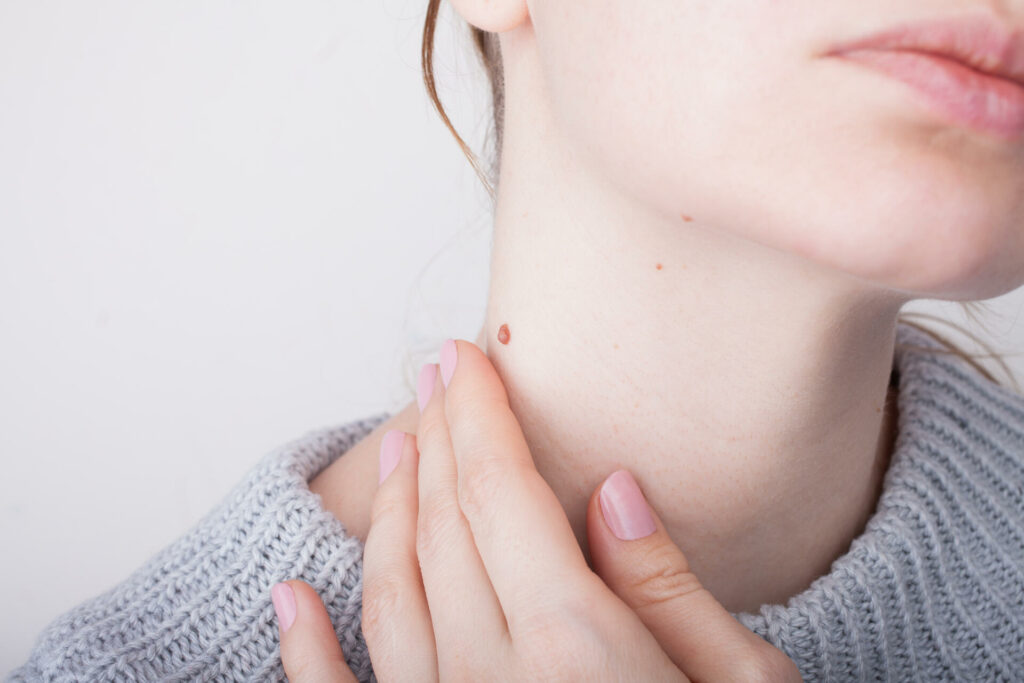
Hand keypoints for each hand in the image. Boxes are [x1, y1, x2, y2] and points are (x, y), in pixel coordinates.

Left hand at [274, 339, 802, 681]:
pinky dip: (306, 649)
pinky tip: (289, 595)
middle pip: (444, 528)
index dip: (478, 416)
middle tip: (432, 376)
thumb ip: (670, 591)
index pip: (503, 495)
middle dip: (435, 439)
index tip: (463, 359)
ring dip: (386, 512)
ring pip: (391, 596)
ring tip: (394, 446)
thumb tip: (613, 488)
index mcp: (578, 650)